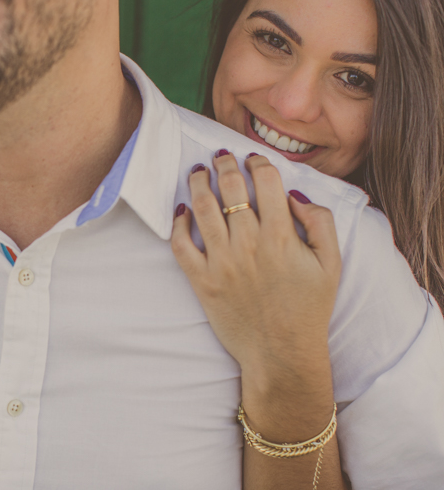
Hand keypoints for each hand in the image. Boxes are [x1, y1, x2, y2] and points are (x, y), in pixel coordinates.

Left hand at [170, 152, 340, 388]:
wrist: (281, 353)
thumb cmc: (308, 308)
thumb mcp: (332, 264)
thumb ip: (321, 222)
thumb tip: (294, 195)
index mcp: (282, 236)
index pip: (265, 182)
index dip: (258, 163)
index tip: (253, 159)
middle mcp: (249, 244)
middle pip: (231, 189)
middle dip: (225, 165)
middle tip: (222, 156)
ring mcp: (222, 262)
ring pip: (202, 209)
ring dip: (199, 183)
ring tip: (198, 172)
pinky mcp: (202, 281)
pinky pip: (181, 245)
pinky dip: (178, 223)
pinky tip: (182, 210)